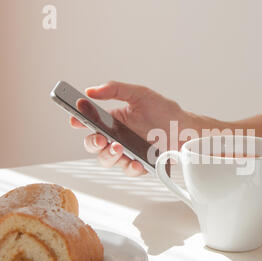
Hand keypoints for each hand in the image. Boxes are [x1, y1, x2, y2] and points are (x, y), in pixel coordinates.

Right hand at [70, 81, 197, 176]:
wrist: (187, 129)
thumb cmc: (165, 111)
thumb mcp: (140, 94)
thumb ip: (115, 89)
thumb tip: (91, 90)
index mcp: (114, 120)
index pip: (90, 123)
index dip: (79, 122)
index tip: (75, 120)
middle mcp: (118, 138)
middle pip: (94, 145)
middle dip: (92, 143)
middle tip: (100, 139)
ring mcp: (128, 152)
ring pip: (107, 160)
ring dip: (109, 155)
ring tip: (118, 147)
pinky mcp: (141, 164)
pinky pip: (129, 170)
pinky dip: (131, 167)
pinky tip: (135, 161)